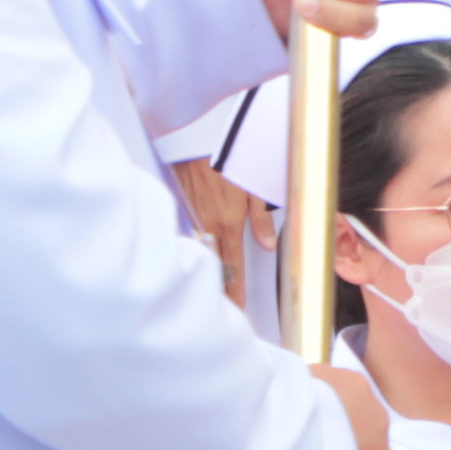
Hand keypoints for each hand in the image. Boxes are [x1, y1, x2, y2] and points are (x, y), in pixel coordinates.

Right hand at [170, 157, 274, 306]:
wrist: (195, 138)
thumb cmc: (229, 159)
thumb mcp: (255, 186)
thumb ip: (261, 218)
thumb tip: (268, 245)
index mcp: (228, 223)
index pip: (232, 266)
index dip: (234, 290)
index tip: (236, 308)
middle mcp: (208, 225)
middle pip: (213, 265)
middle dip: (219, 289)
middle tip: (223, 311)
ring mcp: (192, 218)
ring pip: (199, 252)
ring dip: (206, 272)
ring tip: (211, 295)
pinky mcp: (182, 208)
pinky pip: (190, 237)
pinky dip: (195, 252)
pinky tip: (196, 263)